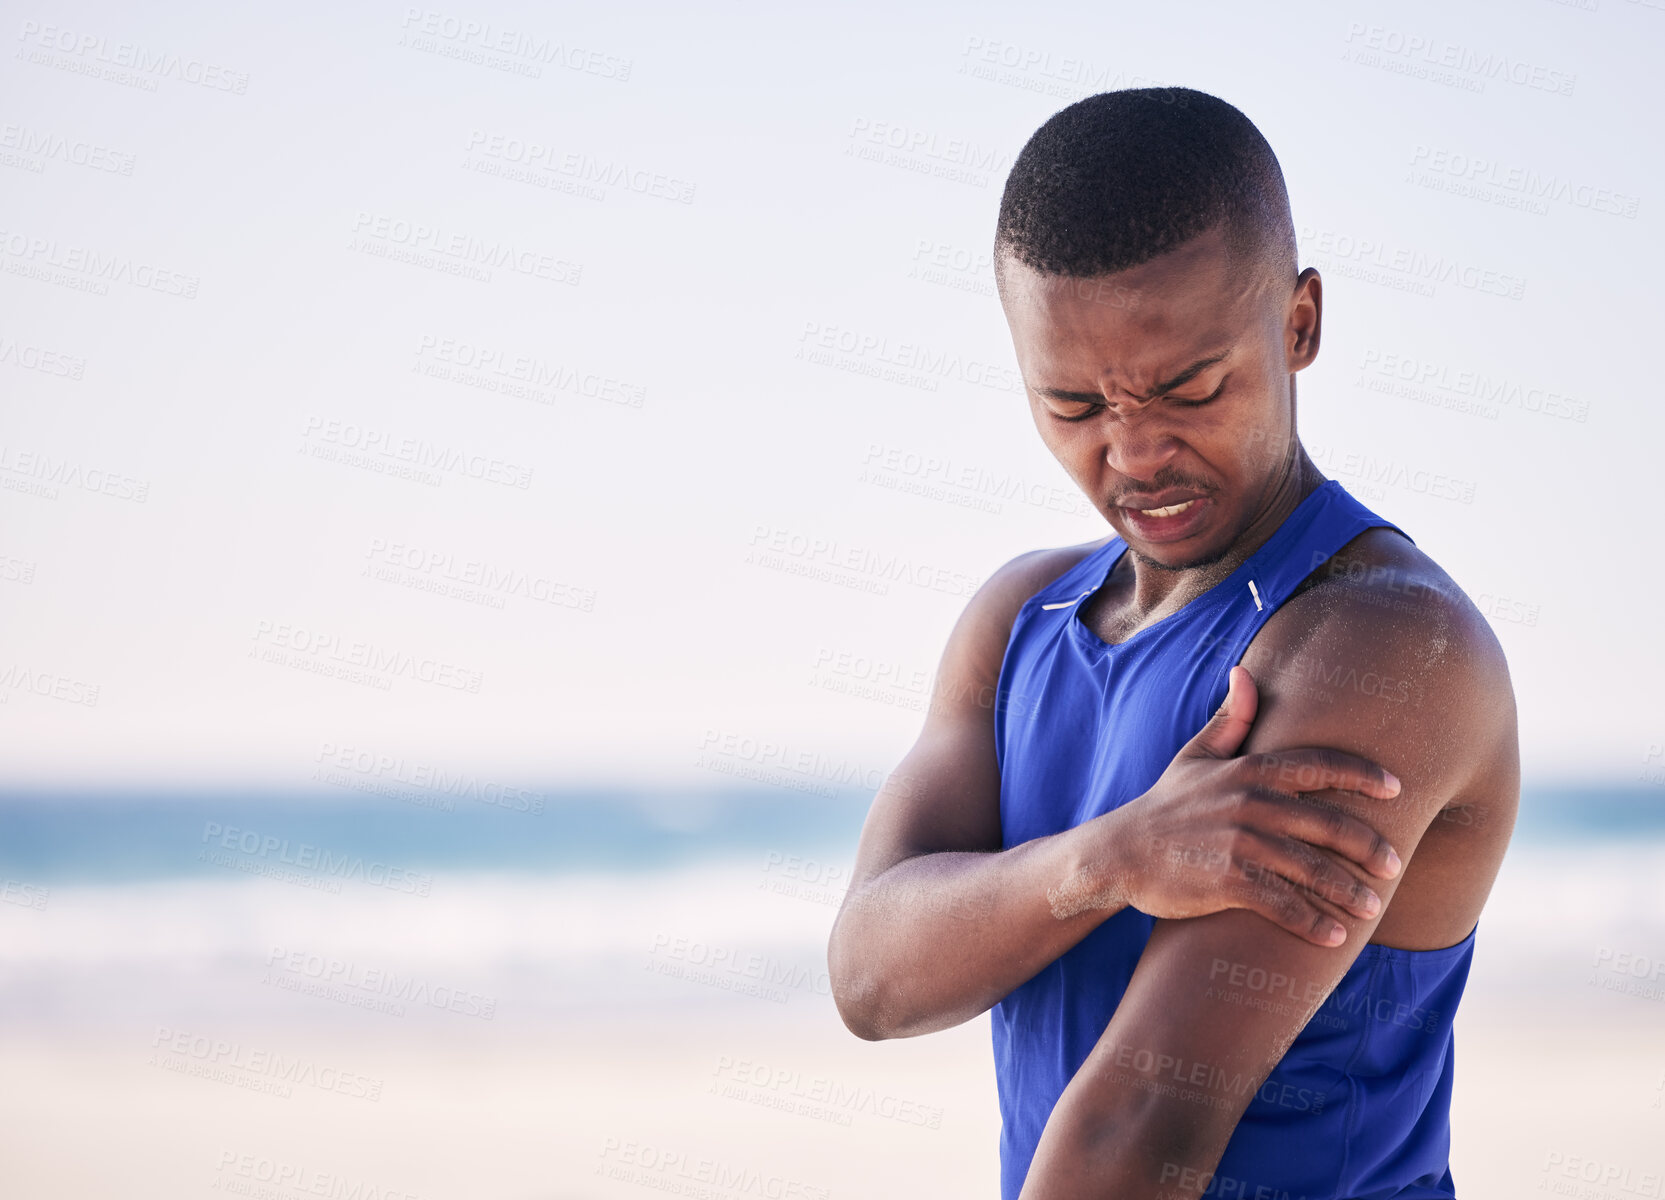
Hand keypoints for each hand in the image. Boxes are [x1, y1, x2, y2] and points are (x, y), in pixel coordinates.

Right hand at [1110, 665, 1402, 945]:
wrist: (1120, 853)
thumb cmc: (1167, 805)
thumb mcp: (1195, 755)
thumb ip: (1230, 718)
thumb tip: (1245, 672)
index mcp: (1248, 769)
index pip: (1319, 764)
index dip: (1362, 774)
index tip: (1397, 788)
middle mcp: (1250, 802)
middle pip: (1329, 822)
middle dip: (1369, 846)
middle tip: (1394, 865)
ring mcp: (1239, 843)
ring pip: (1312, 868)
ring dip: (1348, 891)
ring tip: (1371, 907)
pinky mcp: (1226, 881)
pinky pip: (1282, 904)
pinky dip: (1311, 923)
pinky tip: (1333, 937)